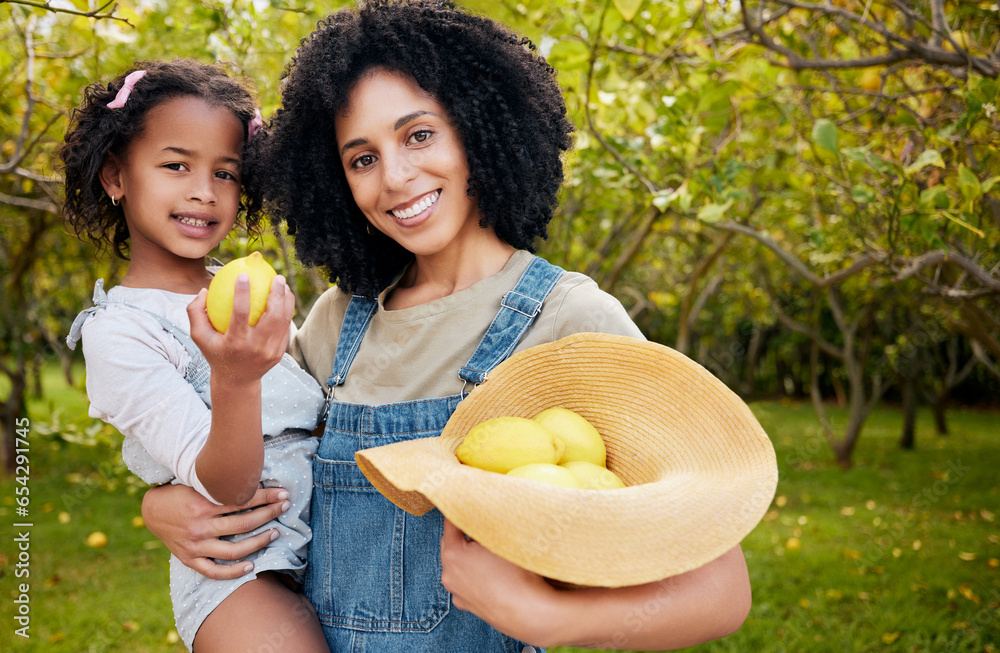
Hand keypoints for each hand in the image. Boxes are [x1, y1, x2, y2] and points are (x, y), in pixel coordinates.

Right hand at [141, 483, 290, 579]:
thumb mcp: (198, 483)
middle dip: (269, 515)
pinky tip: (251, 565)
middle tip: (284, 507)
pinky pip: (213, 571)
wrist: (152, 510)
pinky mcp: (189, 559)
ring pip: (234, 550)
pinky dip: (233, 572)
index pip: (243, 501)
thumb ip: (222, 486)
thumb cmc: (180, 492)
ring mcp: (195, 545)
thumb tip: (254, 481)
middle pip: (243, 524)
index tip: (283, 494)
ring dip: (258, 542)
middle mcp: (200, 527)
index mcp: (203, 505)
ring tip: (275, 533)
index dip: (266, 497)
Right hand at [187, 274, 294, 380]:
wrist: (236, 380)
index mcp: (236, 343)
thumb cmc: (215, 352)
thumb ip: (195, 312)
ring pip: (284, 321)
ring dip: (287, 300)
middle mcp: (256, 348)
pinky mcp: (280, 353)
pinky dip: (287, 312)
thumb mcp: (199, 336)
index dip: (242, 293)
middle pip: (273, 317)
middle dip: (277, 294)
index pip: (241, 314)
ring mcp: (271, 352)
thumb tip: (205, 289)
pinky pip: (286, 328)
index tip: (243, 274)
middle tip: (276, 277)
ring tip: (283, 284)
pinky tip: (285, 298)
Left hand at [440, 519, 555, 644]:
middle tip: (480, 526)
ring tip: (489, 552)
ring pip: (459, 565)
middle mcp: (449, 574)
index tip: (465, 504)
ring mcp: (457, 592)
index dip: (459, 512)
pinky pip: (466, 582)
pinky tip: (491, 574)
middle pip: (451, 544)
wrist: (529, 613)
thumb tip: (480, 515)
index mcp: (453, 554)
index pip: (450, 523)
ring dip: (469, 556)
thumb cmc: (517, 574)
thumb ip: (485, 524)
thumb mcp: (501, 539)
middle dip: (463, 535)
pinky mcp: (467, 605)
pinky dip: (474, 575)